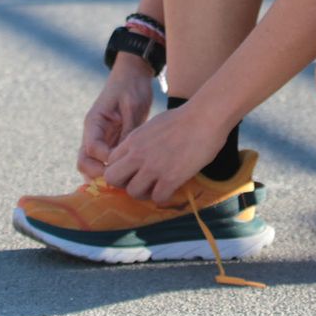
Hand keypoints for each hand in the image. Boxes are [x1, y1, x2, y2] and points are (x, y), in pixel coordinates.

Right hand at [76, 59, 153, 180]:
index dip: (105, 160)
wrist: (133, 75)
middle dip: (98, 174)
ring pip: (91, 165)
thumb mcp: (133, 106)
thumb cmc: (132, 86)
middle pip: (84, 162)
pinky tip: (127, 176)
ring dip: (103, 176)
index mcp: (94, 122)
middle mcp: (92, 133)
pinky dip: (111, 171)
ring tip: (123, 182)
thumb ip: (128, 130)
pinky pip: (104, 162)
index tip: (123, 163)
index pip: (92, 148)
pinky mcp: (109, 143)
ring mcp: (100, 139)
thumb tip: (126, 156)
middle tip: (120, 180)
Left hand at [102, 105, 225, 204]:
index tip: (133, 173)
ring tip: (157, 187)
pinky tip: (172, 188)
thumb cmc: (183, 118)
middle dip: (124, 184)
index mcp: (133, 140)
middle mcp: (138, 154)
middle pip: (113, 179)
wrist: (204, 117)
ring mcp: (153, 167)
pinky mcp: (170, 178)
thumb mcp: (152, 126)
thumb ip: (141, 142)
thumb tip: (138, 155)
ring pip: (133, 192)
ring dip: (145, 193)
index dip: (121, 170)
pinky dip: (164, 197)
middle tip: (140, 183)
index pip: (110, 163)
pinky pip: (157, 198)